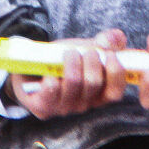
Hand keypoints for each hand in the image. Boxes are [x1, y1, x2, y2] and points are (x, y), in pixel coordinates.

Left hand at [6, 29, 129, 119]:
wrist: (31, 68)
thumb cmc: (64, 60)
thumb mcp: (86, 47)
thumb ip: (106, 42)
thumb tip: (113, 40)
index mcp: (99, 94)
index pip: (115, 93)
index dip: (116, 74)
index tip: (110, 55)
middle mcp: (84, 105)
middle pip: (94, 83)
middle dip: (91, 61)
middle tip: (85, 51)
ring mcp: (64, 108)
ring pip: (74, 83)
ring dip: (72, 62)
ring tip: (68, 52)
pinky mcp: (44, 108)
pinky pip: (52, 89)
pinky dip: (52, 73)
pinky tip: (51, 69)